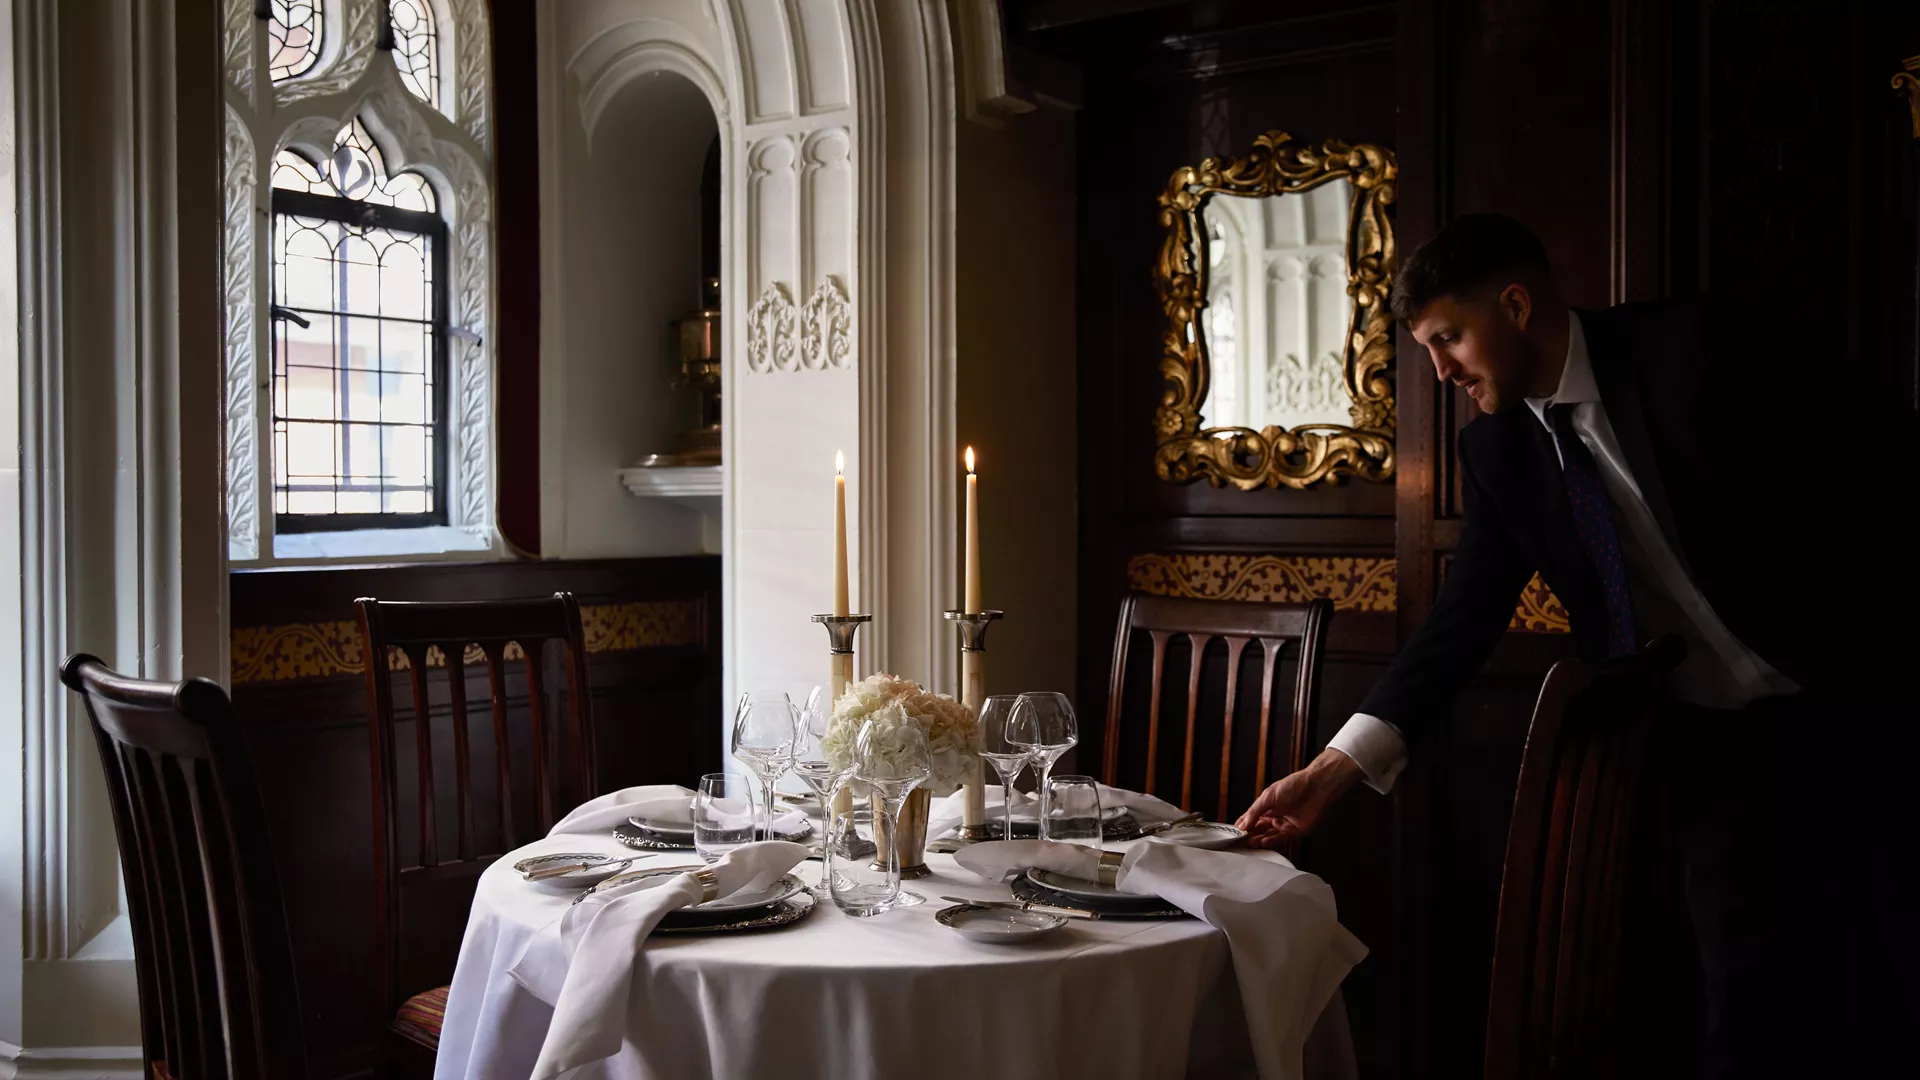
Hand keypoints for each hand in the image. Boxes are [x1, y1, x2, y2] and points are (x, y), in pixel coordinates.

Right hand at [1234, 748, 1364, 848]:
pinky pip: (1281, 839)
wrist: (1316, 788)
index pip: (1250, 819)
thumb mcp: (1268, 796)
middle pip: (1258, 830)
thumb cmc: (1294, 786)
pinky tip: (1264, 842)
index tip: (1232, 834)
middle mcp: (1274, 817)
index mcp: (1266, 807)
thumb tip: (1243, 824)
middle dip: (1249, 836)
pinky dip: (1272, 841)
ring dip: (1259, 840)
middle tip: (1240, 842)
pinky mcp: (1295, 832)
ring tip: (1250, 843)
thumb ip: (1255, 811)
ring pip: (1268, 836)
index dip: (1241, 826)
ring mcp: (1284, 825)